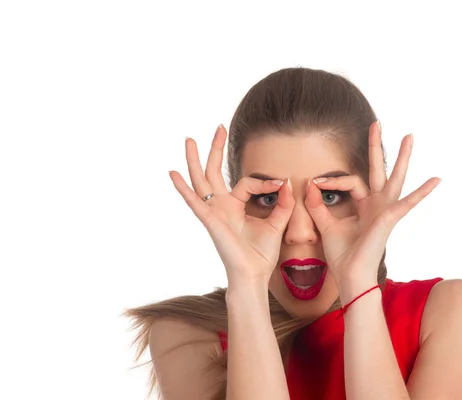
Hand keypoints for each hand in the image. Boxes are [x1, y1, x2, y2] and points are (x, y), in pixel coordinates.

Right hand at [169, 125, 294, 287]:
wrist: (253, 274)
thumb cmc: (261, 254)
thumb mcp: (277, 223)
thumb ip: (282, 203)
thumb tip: (286, 182)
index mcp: (235, 206)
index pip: (247, 182)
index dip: (266, 182)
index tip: (281, 184)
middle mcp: (221, 206)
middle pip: (214, 172)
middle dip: (216, 149)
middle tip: (218, 128)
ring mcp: (213, 212)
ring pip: (201, 180)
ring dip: (195, 160)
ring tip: (190, 140)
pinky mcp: (210, 220)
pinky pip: (194, 202)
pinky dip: (183, 188)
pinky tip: (173, 173)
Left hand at [305, 121, 440, 296]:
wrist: (350, 276)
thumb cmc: (342, 255)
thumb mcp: (325, 224)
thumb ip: (318, 205)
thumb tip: (310, 185)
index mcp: (364, 206)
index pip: (351, 181)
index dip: (333, 180)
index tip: (316, 183)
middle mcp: (377, 205)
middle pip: (379, 170)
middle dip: (377, 146)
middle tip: (376, 123)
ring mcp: (385, 211)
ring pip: (395, 178)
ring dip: (402, 157)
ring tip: (409, 136)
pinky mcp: (389, 219)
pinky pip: (406, 203)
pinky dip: (421, 193)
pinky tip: (436, 180)